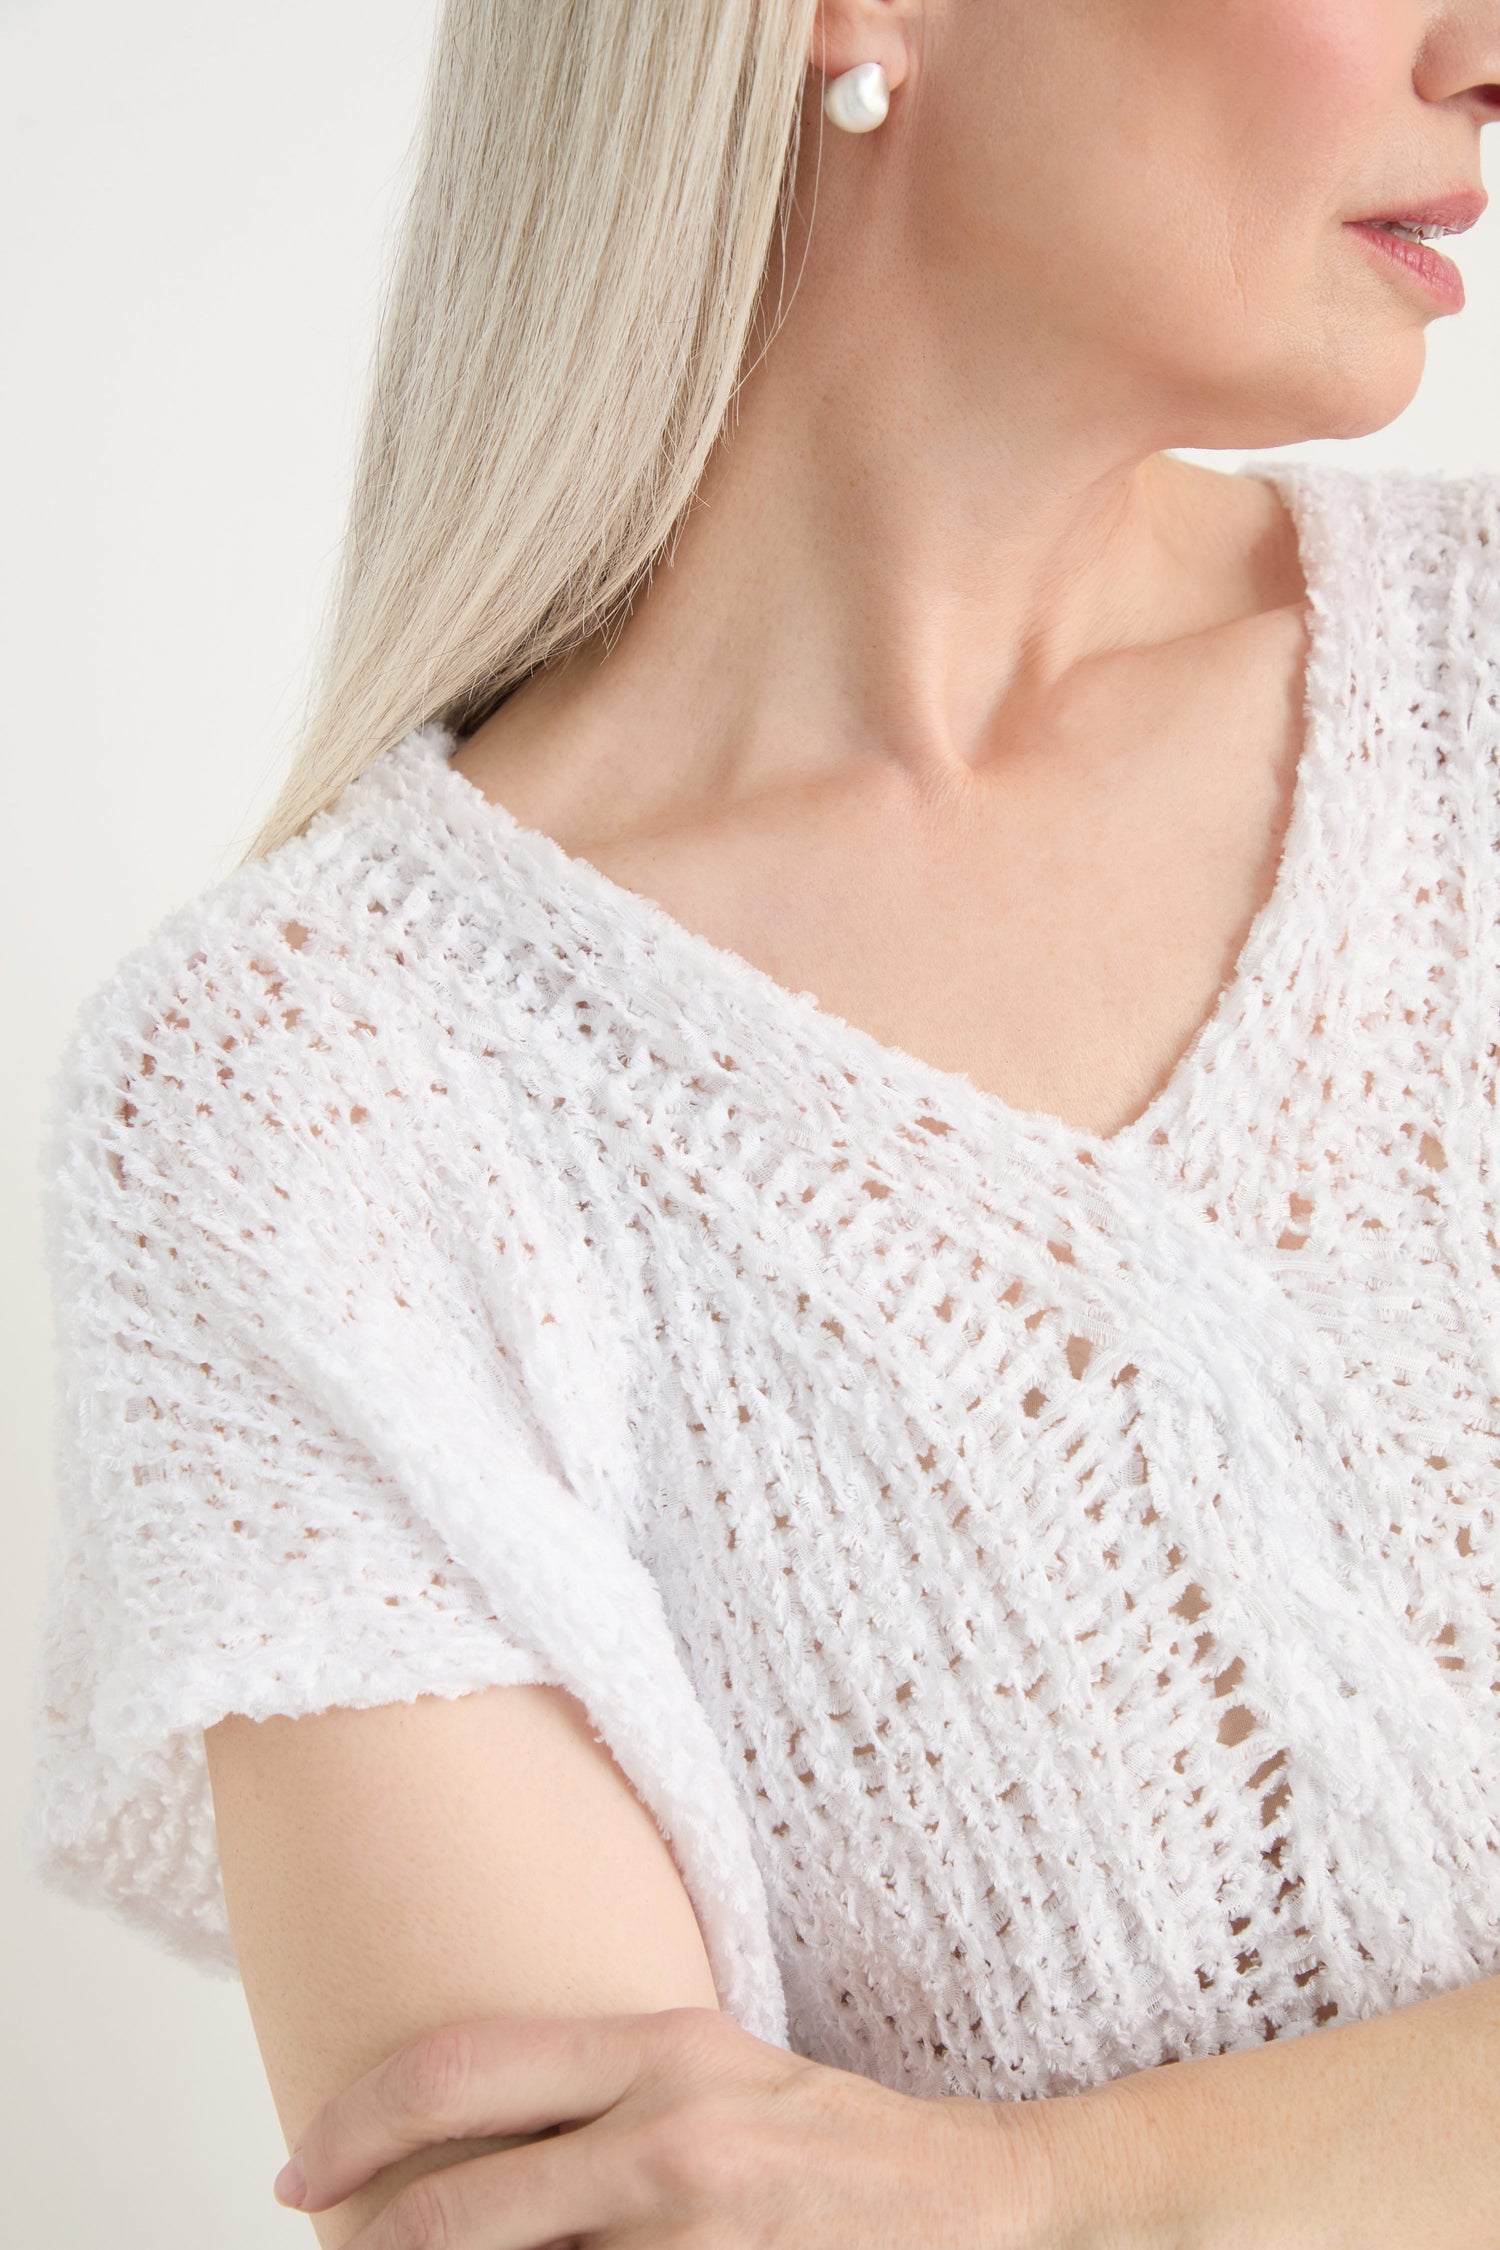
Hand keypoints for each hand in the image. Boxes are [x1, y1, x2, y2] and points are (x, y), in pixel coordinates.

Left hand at [272, 2004, 1066, 2247]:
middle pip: (456, 2207)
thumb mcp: (706, 2071)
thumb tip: (461, 2145)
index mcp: (657, 2042)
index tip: (300, 2171)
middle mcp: (668, 2126)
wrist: (976, 2197)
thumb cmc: (822, 2134)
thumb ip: (594, 2092)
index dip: (356, 2123)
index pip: (458, 2068)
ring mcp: (700, 2227)